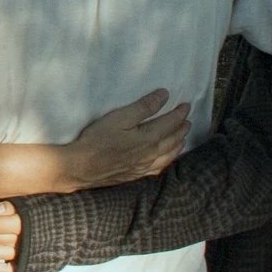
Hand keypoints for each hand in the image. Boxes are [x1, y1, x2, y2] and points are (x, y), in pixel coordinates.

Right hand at [62, 89, 190, 187]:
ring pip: (168, 155)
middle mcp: (150, 154)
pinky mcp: (136, 175)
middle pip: (172, 140)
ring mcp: (144, 166)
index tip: (186, 105)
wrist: (82, 167)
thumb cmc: (98, 139)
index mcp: (148, 138)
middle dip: (181, 128)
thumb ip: (143, 107)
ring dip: (178, 144)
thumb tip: (164, 96)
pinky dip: (167, 161)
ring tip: (183, 138)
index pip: (169, 123)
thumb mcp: (119, 117)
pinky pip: (158, 168)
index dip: (179, 114)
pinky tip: (166, 160)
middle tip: (188, 120)